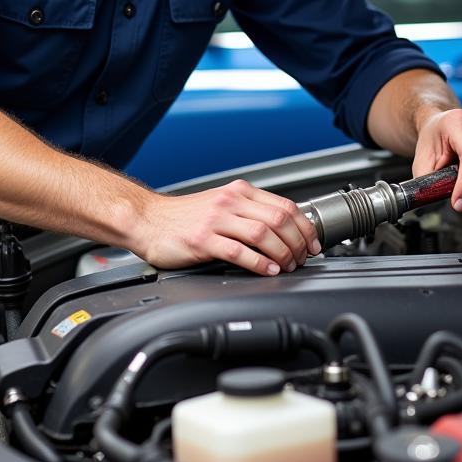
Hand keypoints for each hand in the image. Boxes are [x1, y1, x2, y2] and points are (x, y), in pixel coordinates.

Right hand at [131, 178, 321, 275]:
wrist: (148, 220)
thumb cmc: (184, 217)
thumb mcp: (221, 205)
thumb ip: (249, 213)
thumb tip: (283, 231)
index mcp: (239, 191)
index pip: (284, 205)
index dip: (304, 226)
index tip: (313, 243)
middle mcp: (230, 201)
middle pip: (278, 219)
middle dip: (297, 242)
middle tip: (302, 259)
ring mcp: (216, 219)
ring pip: (263, 233)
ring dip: (282, 253)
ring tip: (288, 266)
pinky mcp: (203, 239)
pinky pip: (238, 251)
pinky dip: (258, 262)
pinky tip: (267, 270)